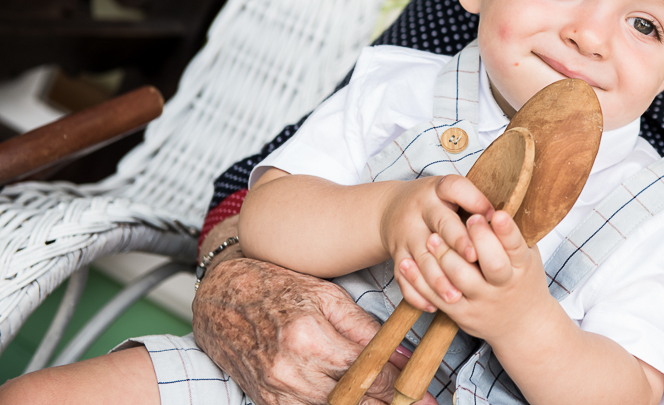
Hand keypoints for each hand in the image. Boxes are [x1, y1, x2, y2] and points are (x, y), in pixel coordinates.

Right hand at [192, 257, 434, 404]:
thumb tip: (401, 352)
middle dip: (390, 403)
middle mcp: (290, 368)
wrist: (220, 299)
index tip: (425, 393)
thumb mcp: (324, 295)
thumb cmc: (274, 287)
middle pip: (353, 396)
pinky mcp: (267, 401)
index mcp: (307, 335)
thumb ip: (363, 327)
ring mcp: (276, 389)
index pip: (367, 368)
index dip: (400, 383)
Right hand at [381, 175, 493, 310]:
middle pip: (441, 223)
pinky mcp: (397, 254)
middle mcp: (420, 208)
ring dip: (438, 278)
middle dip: (458, 241)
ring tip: (456, 296)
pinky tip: (433, 305)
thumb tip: (505, 219)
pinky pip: (403, 277)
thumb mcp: (454, 195)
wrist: (393, 209)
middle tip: (474, 258)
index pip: (455, 187)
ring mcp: (406, 232)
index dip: (474, 200)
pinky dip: (417, 293)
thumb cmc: (437, 204)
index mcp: (439, 189)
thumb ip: (476, 204)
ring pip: (422, 257)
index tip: (492, 214)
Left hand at [400, 211, 554, 345]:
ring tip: (432, 236)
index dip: (506, 230)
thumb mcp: (526, 255)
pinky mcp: (462, 313)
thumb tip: (498, 197)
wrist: (522, 324)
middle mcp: (505, 285)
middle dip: (477, 240)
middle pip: (492, 264)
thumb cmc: (522, 278)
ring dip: (444, 256)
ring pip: (460, 279)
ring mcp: (482, 301)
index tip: (495, 214)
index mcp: (523, 266)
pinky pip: (437, 296)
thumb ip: (511, 233)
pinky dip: (420, 279)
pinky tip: (409, 262)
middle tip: (466, 219)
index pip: (516, 246)